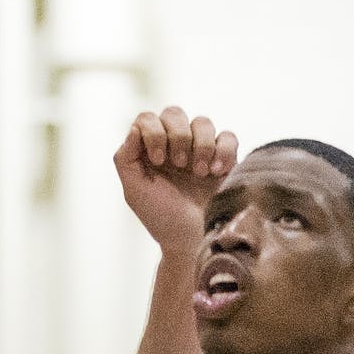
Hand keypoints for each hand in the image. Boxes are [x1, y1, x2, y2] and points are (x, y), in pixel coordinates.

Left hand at [114, 107, 237, 257]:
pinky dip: (223, 150)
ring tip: (200, 173)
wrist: (192, 240)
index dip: (153, 132)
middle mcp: (173, 145)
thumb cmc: (161, 218)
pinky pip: (228, 136)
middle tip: (180, 164)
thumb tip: (135, 128)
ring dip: (200, 145)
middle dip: (177, 136)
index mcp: (149, 149)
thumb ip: (126, 158)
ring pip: (202, 121)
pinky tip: (217, 172)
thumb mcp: (134, 191)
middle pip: (174, 113)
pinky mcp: (225, 158)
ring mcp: (200, 150)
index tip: (158, 161)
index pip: (147, 118)